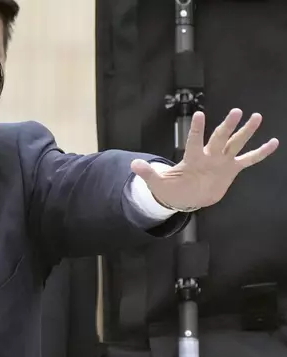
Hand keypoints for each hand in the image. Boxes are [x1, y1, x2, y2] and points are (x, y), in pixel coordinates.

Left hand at [131, 108, 278, 209]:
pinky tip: (273, 142)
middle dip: (227, 126)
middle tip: (236, 111)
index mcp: (192, 158)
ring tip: (256, 116)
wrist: (186, 197)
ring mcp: (222, 161)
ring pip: (236, 143)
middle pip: (220, 138)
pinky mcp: (231, 169)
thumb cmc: (171, 188)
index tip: (199, 114)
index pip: (194, 141)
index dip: (196, 129)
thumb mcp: (157, 182)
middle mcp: (209, 156)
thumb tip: (133, 165)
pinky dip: (260, 153)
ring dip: (246, 132)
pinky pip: (248, 160)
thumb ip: (148, 173)